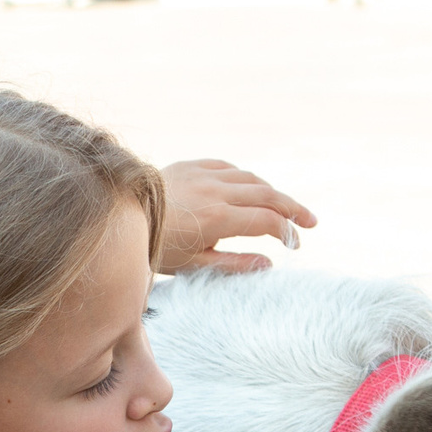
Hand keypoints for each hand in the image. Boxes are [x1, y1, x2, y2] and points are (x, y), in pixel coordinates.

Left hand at [156, 159, 316, 274]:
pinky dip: (246, 177)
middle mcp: (215, 191)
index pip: (266, 220)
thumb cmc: (154, 248)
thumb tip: (268, 264)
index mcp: (217, 218)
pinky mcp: (192, 165)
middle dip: (293, 208)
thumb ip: (233, 264)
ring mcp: (203, 175)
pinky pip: (229, 167)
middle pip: (267, 194)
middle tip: (310, 222)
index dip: (287, 231)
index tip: (296, 243)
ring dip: (272, 192)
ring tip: (284, 207)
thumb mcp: (194, 266)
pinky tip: (252, 188)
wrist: (121, 216)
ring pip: (251, 178)